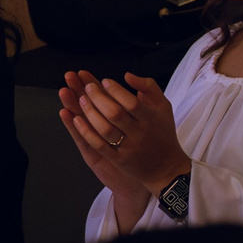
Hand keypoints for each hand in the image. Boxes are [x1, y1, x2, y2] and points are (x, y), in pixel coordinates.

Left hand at [56, 72, 187, 197]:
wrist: (166, 167)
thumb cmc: (163, 131)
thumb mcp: (163, 106)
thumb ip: (148, 87)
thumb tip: (127, 75)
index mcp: (151, 119)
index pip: (131, 102)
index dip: (116, 90)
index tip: (104, 81)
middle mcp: (140, 133)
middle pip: (115, 114)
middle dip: (98, 98)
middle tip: (88, 87)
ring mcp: (129, 148)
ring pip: (105, 129)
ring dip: (90, 113)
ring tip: (81, 100)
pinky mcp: (119, 160)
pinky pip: (100, 146)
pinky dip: (86, 132)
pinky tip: (76, 120)